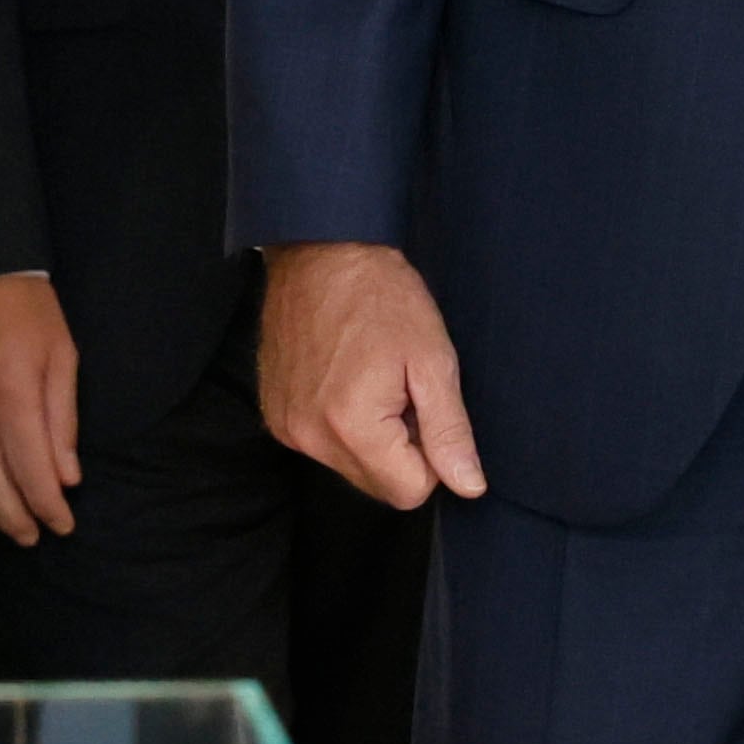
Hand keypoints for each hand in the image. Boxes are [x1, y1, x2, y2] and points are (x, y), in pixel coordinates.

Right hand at [258, 244, 484, 509]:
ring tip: (372, 378)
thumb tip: (468, 486)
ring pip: (350, 466)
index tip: (423, 406)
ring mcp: (286, 427)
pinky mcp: (275, 414)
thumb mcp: (433, 360)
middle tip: (400, 388)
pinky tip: (346, 377)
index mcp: (352, 427)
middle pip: (377, 485)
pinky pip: (321, 445)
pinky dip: (340, 423)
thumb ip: (450, 431)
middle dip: (399, 448)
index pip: (409, 492)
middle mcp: (309, 438)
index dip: (430, 455)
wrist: (321, 250)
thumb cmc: (381, 296)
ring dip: (370, 436)